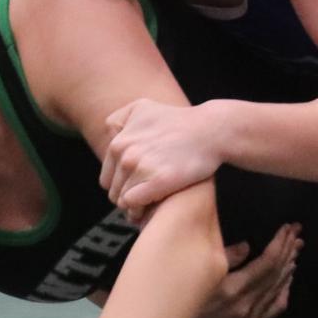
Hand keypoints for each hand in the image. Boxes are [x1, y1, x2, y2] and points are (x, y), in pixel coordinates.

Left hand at [101, 98, 224, 210]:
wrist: (211, 131)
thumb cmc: (180, 121)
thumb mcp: (143, 108)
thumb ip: (119, 119)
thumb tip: (110, 136)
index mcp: (118, 142)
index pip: (107, 178)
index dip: (122, 185)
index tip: (139, 186)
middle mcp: (125, 154)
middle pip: (113, 191)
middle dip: (128, 196)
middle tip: (148, 195)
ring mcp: (141, 168)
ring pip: (122, 200)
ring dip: (135, 206)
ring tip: (152, 202)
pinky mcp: (157, 181)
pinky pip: (133, 205)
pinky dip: (140, 210)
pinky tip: (154, 205)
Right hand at [187, 224, 301, 317]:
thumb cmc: (177, 294)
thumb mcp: (197, 271)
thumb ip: (223, 258)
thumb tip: (247, 246)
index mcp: (232, 289)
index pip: (267, 262)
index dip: (280, 243)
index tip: (288, 227)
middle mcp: (244, 306)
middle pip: (276, 274)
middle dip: (288, 250)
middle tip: (297, 233)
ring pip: (277, 290)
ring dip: (288, 268)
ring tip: (295, 249)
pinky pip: (273, 310)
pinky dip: (283, 292)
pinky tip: (287, 280)